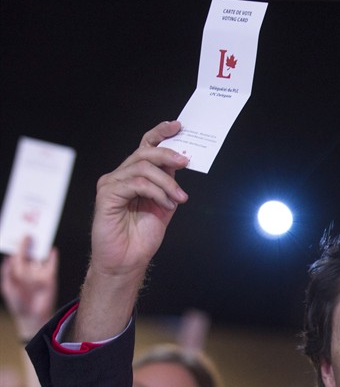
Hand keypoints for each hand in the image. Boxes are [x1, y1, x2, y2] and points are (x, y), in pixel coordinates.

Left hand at [1, 236, 57, 339]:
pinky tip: (52, 250)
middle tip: (31, 230)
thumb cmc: (17, 303)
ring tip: (41, 236)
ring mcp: (40, 273)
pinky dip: (53, 257)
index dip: (19, 246)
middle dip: (30, 243)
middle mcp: (29, 270)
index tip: (21, 235)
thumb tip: (9, 259)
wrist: (32, 316)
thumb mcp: (8, 288)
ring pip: (41, 257)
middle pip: (30, 253)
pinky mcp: (50, 277)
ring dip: (41, 247)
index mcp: (17, 272)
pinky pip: (52, 265)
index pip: (18, 255)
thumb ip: (8, 274)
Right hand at [72, 121, 188, 341]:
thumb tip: (181, 160)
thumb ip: (169, 182)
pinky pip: (135, 183)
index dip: (160, 133)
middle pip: (145, 153)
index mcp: (135, 176)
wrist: (128, 260)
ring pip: (142, 168)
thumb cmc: (143, 235)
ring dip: (167, 182)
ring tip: (179, 198)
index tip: (178, 125)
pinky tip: (166, 204)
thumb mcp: (165, 204)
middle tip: (186, 162)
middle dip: (168, 154)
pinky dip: (156, 192)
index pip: (146, 146)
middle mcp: (121, 176)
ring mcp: (112, 184)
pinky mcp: (107, 195)